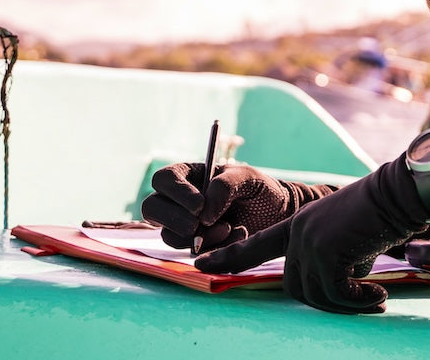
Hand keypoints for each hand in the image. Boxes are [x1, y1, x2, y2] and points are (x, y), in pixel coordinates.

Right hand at [141, 162, 334, 252]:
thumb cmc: (261, 190)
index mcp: (189, 176)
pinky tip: (235, 238)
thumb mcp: (249, 178)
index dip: (176, 192)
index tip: (199, 205)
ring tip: (230, 228)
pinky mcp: (195, 247)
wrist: (278, 216)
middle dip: (175, 219)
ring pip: (169, 235)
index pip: (164, 179)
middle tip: (202, 224)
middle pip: (152, 208)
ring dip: (198, 236)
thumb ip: (225, 185)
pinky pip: (189, 253)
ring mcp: (184, 225)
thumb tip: (203, 212)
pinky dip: (211, 249)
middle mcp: (180, 201)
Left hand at [194, 158, 429, 313]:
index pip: (255, 245)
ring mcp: (310, 242)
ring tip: (374, 297)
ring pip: (314, 295)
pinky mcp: (328, 253)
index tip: (201, 265)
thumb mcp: (343, 232)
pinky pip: (336, 295)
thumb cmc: (377, 213)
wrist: (396, 193)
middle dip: (327, 301)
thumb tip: (335, 286)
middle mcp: (298, 234)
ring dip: (347, 304)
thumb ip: (328, 254)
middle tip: (360, 299)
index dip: (229, 258)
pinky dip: (359, 301)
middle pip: (295, 286)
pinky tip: (379, 295)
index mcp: (297, 225)